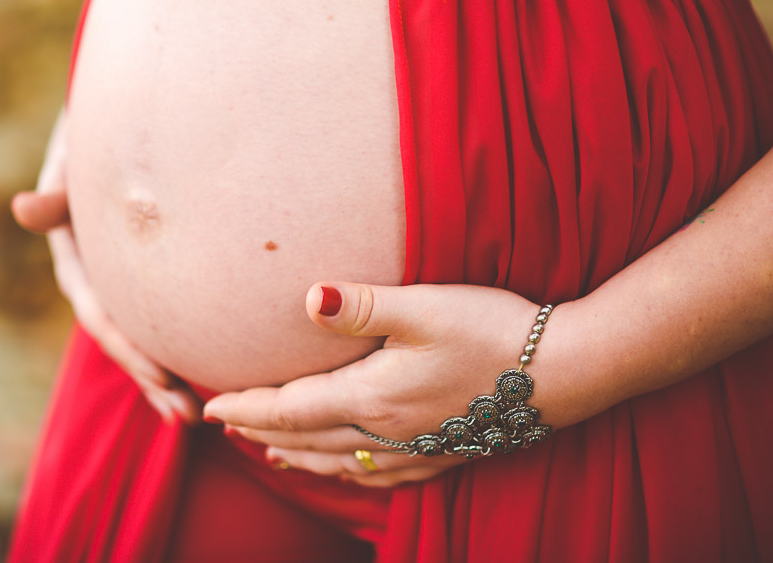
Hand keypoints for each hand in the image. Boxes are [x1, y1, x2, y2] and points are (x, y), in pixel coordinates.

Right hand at [11, 109, 201, 424]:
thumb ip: (58, 188)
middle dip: (152, 377)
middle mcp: (97, 272)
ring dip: (164, 374)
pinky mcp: (147, 271)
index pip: (98, 309)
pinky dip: (180, 343)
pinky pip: (162, 313)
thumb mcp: (75, 153)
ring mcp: (122, 276)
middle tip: (189, 416)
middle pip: (123, 335)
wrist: (124, 111)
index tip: (164, 375)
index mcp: (75, 253)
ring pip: (143, 333)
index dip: (128, 346)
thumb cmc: (99, 128)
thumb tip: (24, 210)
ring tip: (195, 415)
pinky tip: (208, 373)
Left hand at [202, 281, 548, 486]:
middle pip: (306, 439)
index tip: (210, 405)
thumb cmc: (492, 330)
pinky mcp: (443, 452)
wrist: (562, 371)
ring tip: (269, 451)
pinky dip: (343, 471)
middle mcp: (387, 433)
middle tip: (226, 425)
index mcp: (372, 397)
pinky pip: (376, 474)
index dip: (248, 407)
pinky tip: (345, 467)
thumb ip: (363, 305)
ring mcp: (417, 449)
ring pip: (337, 462)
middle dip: (261, 432)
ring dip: (296, 455)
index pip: (290, 408)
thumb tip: (308, 298)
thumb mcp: (424, 307)